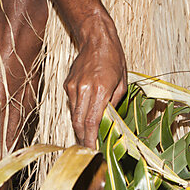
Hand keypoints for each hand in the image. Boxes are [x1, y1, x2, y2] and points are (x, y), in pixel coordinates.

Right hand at [65, 29, 126, 147]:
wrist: (96, 39)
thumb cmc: (114, 59)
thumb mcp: (122, 81)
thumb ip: (114, 103)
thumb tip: (108, 121)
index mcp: (100, 89)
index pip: (91, 121)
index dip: (90, 139)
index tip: (92, 150)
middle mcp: (83, 89)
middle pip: (78, 122)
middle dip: (82, 138)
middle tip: (89, 149)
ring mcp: (73, 87)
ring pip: (73, 115)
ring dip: (80, 128)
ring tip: (88, 137)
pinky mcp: (67, 85)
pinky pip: (73, 104)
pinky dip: (78, 112)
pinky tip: (86, 114)